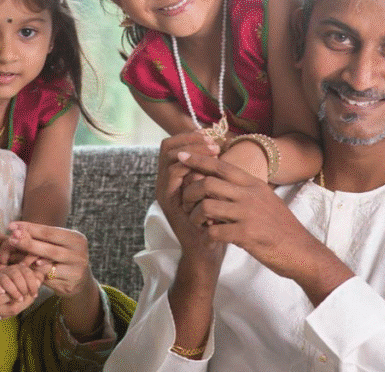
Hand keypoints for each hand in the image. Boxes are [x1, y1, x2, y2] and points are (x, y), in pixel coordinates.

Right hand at [0, 258, 31, 334]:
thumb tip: (2, 262)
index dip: (13, 287)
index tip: (20, 275)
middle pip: (8, 308)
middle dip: (24, 296)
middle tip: (33, 284)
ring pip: (5, 316)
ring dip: (16, 304)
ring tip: (26, 291)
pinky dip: (4, 309)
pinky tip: (7, 298)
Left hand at [4, 221, 92, 297]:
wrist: (79, 281)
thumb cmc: (63, 257)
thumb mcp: (57, 245)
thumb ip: (42, 240)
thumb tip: (17, 230)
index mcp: (76, 239)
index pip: (50, 231)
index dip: (30, 228)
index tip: (12, 226)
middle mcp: (79, 253)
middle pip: (49, 248)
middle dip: (28, 243)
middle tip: (11, 239)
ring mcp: (76, 270)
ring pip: (48, 265)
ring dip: (30, 261)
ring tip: (17, 258)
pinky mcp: (70, 284)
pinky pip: (48, 279)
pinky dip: (36, 274)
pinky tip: (27, 271)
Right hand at [156, 133, 226, 272]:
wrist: (206, 248)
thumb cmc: (213, 218)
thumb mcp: (213, 188)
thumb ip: (210, 169)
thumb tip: (220, 142)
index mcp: (173, 175)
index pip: (173, 144)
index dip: (189, 136)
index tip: (211, 136)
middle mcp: (164, 181)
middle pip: (168, 147)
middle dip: (191, 140)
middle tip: (214, 144)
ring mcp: (164, 191)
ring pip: (170, 158)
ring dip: (193, 151)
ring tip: (214, 153)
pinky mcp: (167, 202)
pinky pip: (173, 176)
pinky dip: (190, 168)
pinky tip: (208, 169)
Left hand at [178, 151, 323, 278]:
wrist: (302, 251)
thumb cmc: (280, 227)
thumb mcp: (265, 199)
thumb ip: (244, 190)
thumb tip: (219, 181)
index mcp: (253, 184)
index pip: (220, 166)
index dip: (198, 160)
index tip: (182, 156)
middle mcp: (250, 195)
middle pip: (207, 184)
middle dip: (190, 193)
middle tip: (185, 204)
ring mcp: (248, 214)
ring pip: (207, 207)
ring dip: (196, 216)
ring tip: (198, 224)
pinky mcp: (247, 235)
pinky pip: (214, 231)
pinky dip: (207, 236)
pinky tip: (209, 240)